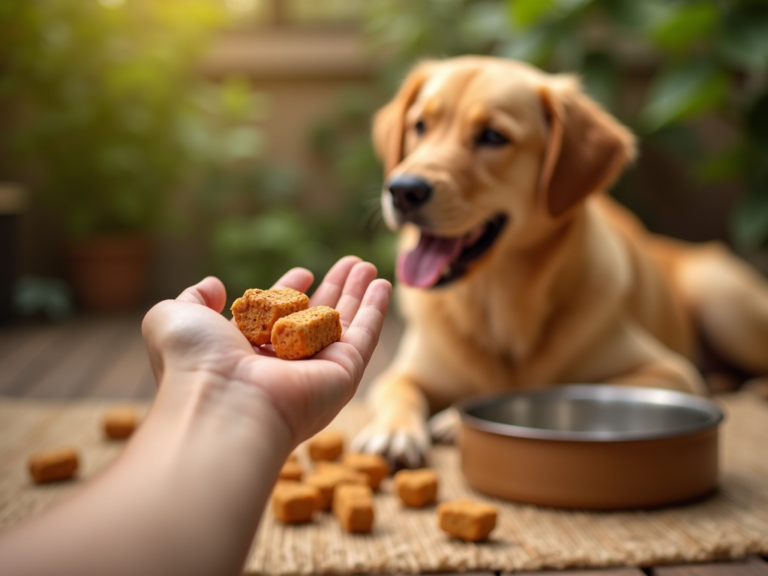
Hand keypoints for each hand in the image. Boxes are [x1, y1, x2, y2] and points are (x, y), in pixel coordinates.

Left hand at [141, 256, 390, 445]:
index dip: (289, 291)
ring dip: (358, 293)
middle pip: (315, 317)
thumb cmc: (194, 362)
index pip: (276, 316)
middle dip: (332, 288)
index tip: (302, 273)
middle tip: (349, 264)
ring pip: (343, 323)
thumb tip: (214, 285)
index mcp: (247, 352)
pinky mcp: (343, 374)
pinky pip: (365, 335)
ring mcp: (316, 370)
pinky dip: (376, 310)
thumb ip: (193, 298)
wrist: (223, 403)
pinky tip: (383, 285)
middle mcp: (284, 364)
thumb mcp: (174, 317)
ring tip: (367, 264)